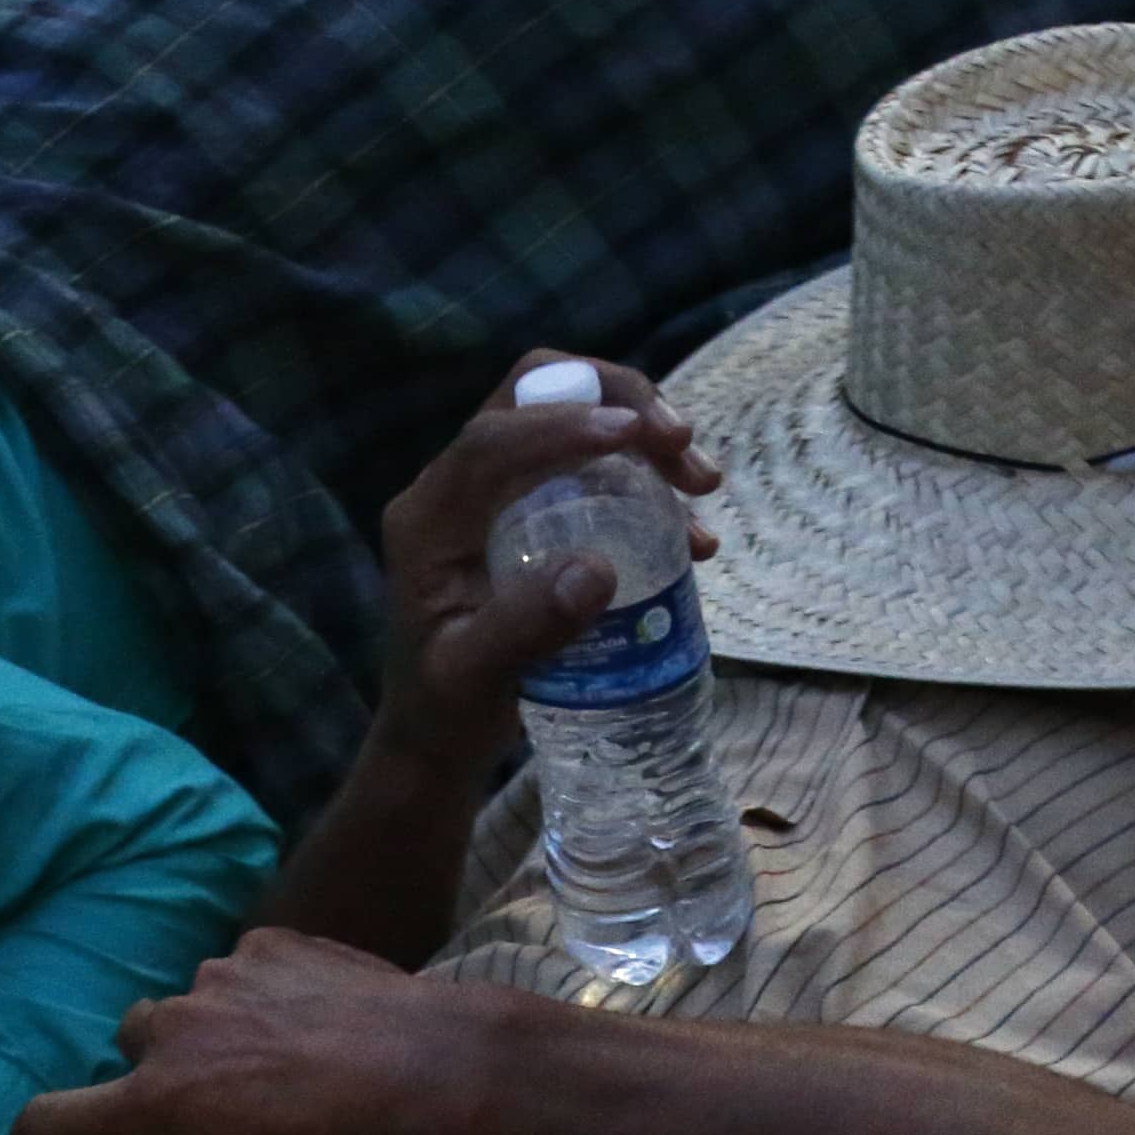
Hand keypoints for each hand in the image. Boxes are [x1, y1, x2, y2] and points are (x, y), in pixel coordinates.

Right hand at [7, 929, 479, 1134]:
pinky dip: (266, 990)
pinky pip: (244, 967)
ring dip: (218, 1024)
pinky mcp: (268, 941)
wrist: (432, 1065)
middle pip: (130, 1040)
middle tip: (217, 1089)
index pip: (50, 1122)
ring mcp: (218, 975)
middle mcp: (171, 1029)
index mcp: (159, 1103)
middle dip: (159, 1064)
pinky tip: (316, 1015)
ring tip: (285, 1049)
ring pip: (191, 1001)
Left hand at [360, 351, 720, 769]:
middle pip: (540, 395)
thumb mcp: (472, 678)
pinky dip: (649, 485)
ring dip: (645, 437)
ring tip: (704, 486)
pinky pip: (596, 472)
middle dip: (618, 401)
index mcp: (431, 516)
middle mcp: (461, 489)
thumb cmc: (444, 711)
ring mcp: (502, 496)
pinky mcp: (537, 514)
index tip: (637, 435)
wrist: (439, 739)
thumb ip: (524, 628)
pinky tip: (693, 536)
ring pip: (576, 422)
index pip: (493, 438)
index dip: (565, 424)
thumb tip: (598, 571)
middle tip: (682, 446)